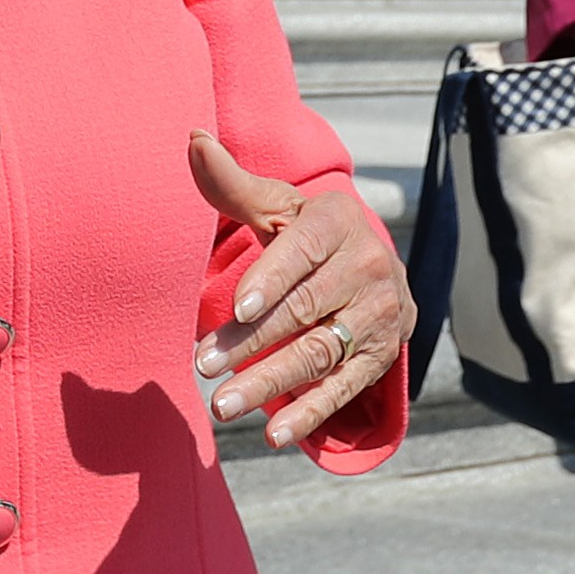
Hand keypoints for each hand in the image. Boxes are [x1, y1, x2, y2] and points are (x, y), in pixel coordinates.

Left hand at [188, 132, 412, 449]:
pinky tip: (276, 435)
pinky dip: (311, 414)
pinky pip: (344, 388)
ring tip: (223, 405)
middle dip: (251, 341)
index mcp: (337, 223)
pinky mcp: (381, 355)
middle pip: (303, 310)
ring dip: (271, 384)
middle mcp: (368, 267)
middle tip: (202, 366)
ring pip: (319, 353)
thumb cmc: (306, 232)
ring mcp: (379, 315)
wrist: (371, 262)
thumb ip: (233, 183)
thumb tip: (193, 138)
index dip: (271, 280)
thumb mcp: (277, 205)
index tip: (237, 307)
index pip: (301, 252)